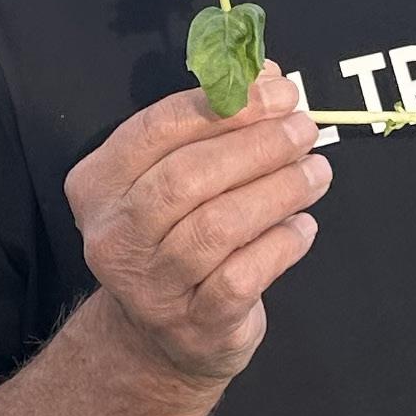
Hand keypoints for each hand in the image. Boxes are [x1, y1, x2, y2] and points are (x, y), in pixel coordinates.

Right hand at [67, 62, 329, 390]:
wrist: (159, 338)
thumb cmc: (174, 238)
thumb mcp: (176, 177)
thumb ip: (213, 125)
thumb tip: (267, 76)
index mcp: (98, 184)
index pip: (158, 129)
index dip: (226, 106)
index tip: (280, 93)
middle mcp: (113, 235)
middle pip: (188, 177)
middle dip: (257, 146)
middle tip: (304, 131)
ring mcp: (149, 286)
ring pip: (218, 225)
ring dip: (279, 191)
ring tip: (317, 173)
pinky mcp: (192, 324)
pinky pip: (242, 276)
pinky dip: (280, 245)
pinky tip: (303, 226)